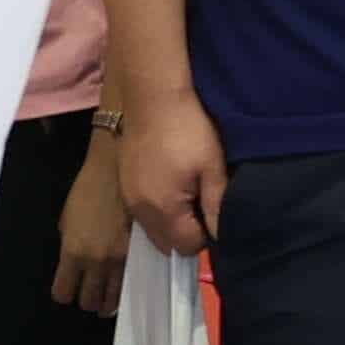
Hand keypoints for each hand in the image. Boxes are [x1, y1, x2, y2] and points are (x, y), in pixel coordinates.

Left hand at [51, 131, 129, 315]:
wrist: (119, 170)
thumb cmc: (87, 189)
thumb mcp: (67, 220)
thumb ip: (69, 246)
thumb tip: (75, 263)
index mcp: (72, 253)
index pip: (63, 292)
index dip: (64, 293)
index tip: (68, 288)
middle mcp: (96, 262)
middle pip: (89, 301)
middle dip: (87, 300)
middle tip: (90, 292)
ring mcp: (121, 260)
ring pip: (113, 300)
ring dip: (108, 300)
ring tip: (108, 294)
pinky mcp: (141, 253)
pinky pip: (132, 283)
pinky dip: (126, 287)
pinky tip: (125, 283)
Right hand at [120, 86, 227, 256]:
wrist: (152, 98)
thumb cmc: (188, 131)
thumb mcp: (212, 168)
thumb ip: (217, 206)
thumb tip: (220, 235)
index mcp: (163, 210)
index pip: (186, 246)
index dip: (206, 236)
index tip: (215, 213)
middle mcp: (140, 211)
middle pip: (166, 243)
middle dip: (187, 234)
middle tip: (204, 204)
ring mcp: (128, 198)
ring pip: (153, 229)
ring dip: (172, 223)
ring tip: (189, 193)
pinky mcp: (124, 184)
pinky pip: (143, 213)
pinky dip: (158, 210)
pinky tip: (172, 185)